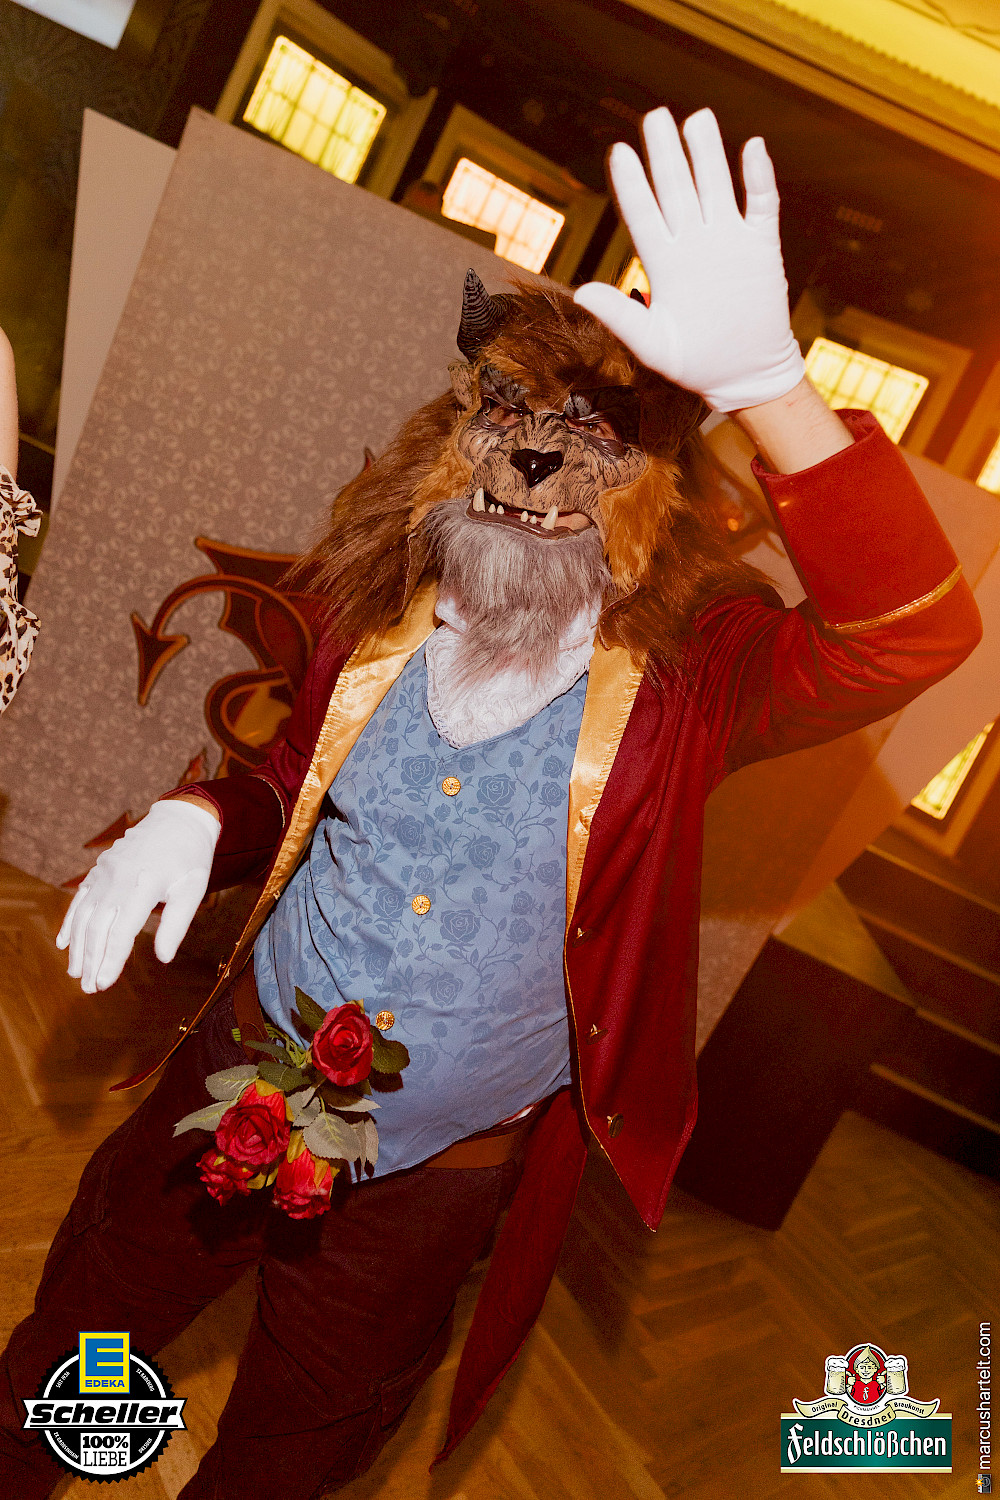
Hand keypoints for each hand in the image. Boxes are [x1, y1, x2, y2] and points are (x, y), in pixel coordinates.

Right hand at [56, 799, 220, 992]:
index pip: (121, 931)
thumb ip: (177, 925)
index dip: (111, 960)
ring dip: (78, 946)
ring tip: (76, 973)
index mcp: (144, 883)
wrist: (178, 819)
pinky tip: (65, 943)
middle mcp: (119, 877)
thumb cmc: (190, 858)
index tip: (104, 984)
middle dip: (91, 960)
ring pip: (84, 914)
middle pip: (98, 926)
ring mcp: (105, 871)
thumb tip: (163, 958)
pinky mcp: (99, 868)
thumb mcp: (193, 889)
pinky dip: (70, 921)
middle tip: (89, 988)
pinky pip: (80, 897)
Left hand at [574, 107, 804, 411]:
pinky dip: (759, 177)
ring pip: (715, 185)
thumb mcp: (652, 343)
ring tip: (696, 118)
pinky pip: (761, 203)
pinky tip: (751, 147)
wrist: (745, 376)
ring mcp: (728, 241)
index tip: (621, 152)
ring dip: (707, 153)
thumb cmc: (694, 365)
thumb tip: (580, 291)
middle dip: (666, 152)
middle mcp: (693, 244)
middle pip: (677, 187)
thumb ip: (620, 315)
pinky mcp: (761, 247)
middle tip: (656, 115)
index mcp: (664, 263)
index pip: (644, 213)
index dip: (633, 183)